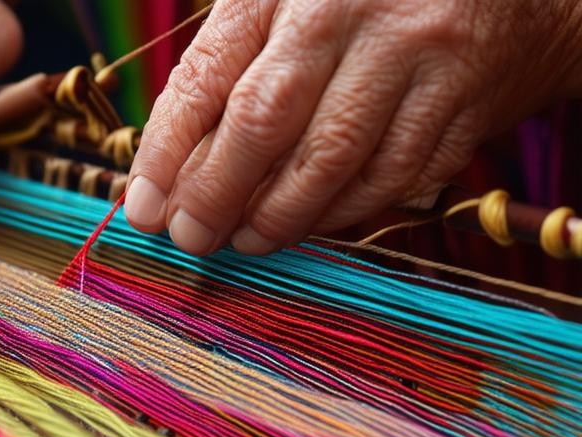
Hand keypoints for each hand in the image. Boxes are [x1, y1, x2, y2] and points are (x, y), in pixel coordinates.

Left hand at [124, 0, 581, 255]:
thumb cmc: (362, 3)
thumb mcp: (285, 8)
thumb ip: (225, 74)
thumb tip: (166, 176)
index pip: (208, 76)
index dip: (167, 152)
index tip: (144, 209)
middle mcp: (350, 10)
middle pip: (264, 121)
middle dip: (216, 194)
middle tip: (191, 238)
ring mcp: (414, 53)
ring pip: (331, 160)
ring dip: (278, 217)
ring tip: (247, 241)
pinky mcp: (463, 98)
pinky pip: (393, 178)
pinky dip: (343, 213)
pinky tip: (312, 225)